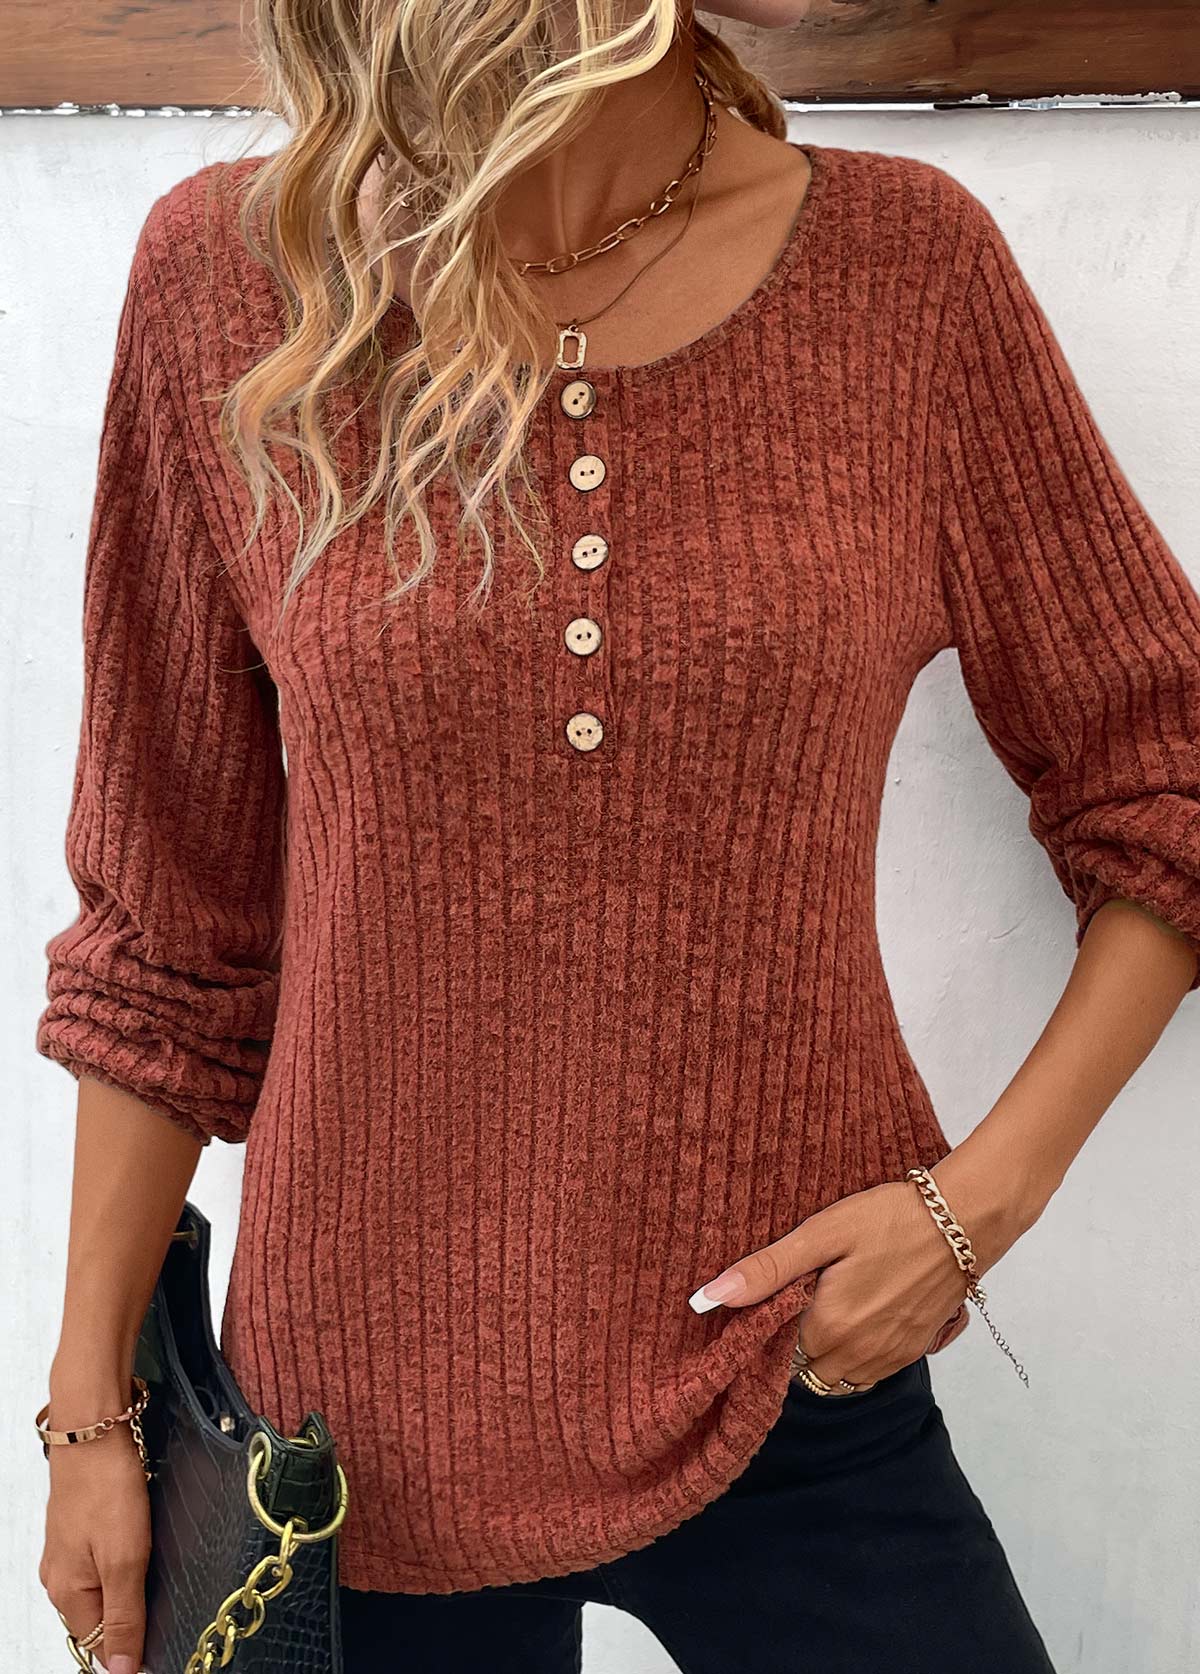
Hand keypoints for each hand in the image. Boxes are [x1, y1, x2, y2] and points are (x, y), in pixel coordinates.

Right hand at [39, 1380, 150, 1673]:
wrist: (95, 1428)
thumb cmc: (107, 1488)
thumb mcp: (124, 1559)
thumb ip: (124, 1616)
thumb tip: (121, 1671)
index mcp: (67, 1593)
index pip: (101, 1645)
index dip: (135, 1647)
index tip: (168, 1640)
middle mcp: (61, 1577)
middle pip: (101, 1619)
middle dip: (134, 1618)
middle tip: (168, 1598)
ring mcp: (69, 1551)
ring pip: (104, 1588)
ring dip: (131, 1589)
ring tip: (157, 1570)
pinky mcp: (82, 1526)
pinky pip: (104, 1561)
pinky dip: (124, 1562)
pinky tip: (142, 1547)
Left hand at [687, 1150, 1038, 1390]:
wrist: (966, 1219)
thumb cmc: (889, 1218)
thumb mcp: (821, 1234)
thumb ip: (765, 1271)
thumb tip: (706, 1300)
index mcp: (828, 1329)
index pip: (777, 1352)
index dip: (772, 1325)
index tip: (776, 1298)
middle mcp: (859, 1355)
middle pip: (808, 1368)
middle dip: (799, 1342)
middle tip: (805, 1296)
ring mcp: (892, 1357)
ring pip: (842, 1375)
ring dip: (830, 1351)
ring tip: (832, 1303)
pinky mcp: (919, 1349)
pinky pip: (874, 1370)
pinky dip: (861, 1352)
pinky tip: (864, 1311)